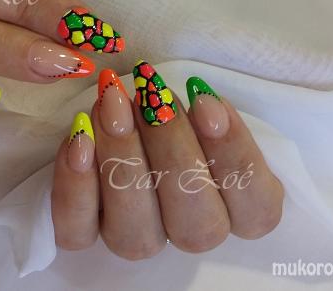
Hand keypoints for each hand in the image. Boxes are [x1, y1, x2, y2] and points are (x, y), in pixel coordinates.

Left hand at [52, 64, 283, 258]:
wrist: (120, 122)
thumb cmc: (171, 113)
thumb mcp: (198, 108)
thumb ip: (208, 112)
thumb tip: (199, 99)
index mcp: (233, 209)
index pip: (257, 207)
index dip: (235, 155)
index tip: (205, 99)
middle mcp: (186, 232)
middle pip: (195, 223)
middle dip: (171, 150)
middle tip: (151, 93)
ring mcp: (135, 239)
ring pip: (134, 233)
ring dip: (123, 161)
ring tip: (113, 102)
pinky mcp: (85, 235)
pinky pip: (76, 231)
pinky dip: (75, 186)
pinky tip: (79, 139)